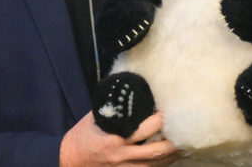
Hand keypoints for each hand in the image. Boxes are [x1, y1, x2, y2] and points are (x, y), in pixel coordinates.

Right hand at [59, 111, 179, 165]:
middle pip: (155, 152)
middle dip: (172, 143)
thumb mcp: (96, 117)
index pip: (144, 130)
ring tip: (182, 146)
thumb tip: (132, 93)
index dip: (158, 121)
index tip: (165, 112)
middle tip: (183, 132)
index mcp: (115, 138)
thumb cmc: (82, 135)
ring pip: (154, 166)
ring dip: (170, 157)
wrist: (68, 160)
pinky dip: (158, 166)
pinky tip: (168, 159)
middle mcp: (122, 156)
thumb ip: (115, 110)